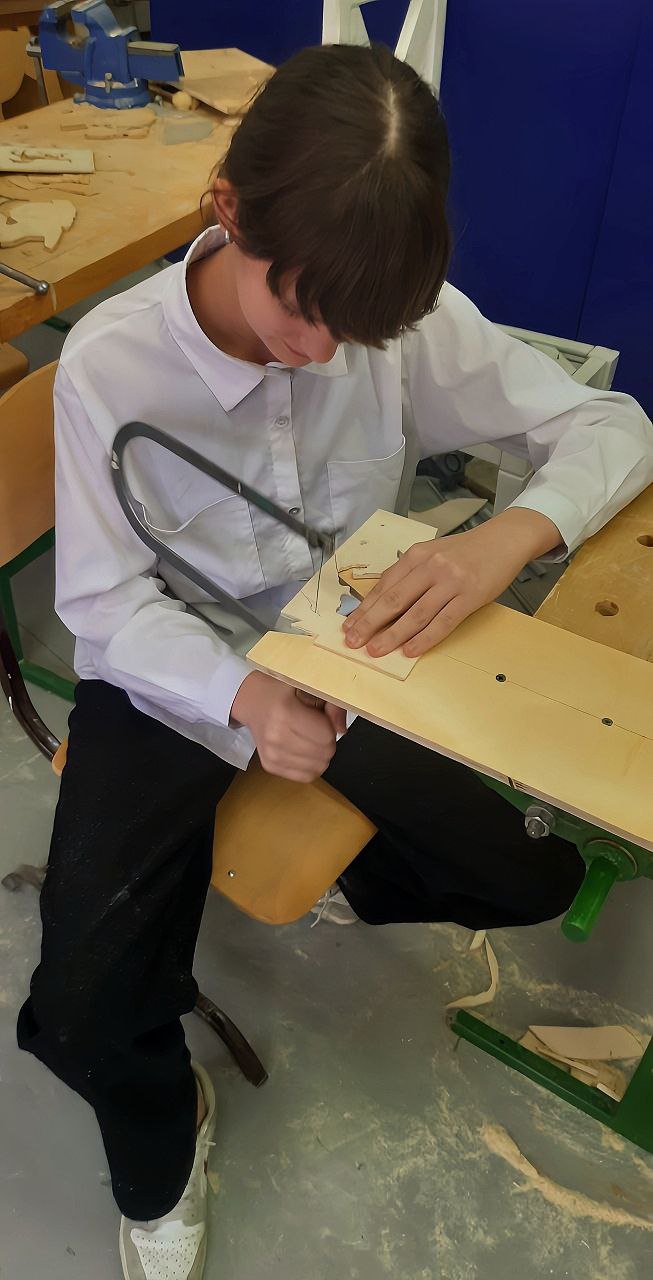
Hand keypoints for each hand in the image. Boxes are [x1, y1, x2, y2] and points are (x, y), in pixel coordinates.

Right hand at [230, 671, 345, 781]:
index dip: (330, 726)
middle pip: (324, 753)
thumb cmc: (282, 691)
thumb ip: (331, 703)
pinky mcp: (270, 766)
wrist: (252, 701)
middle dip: (328, 741)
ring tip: (309, 738)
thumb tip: (342, 730)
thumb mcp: (308, 686)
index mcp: (285, 712)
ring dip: (320, 754)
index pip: (326, 735)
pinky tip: (304, 750)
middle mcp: (275, 736)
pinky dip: (311, 765)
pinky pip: (307, 776)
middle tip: (315, 727)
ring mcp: (271, 754)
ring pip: (318, 768)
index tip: (321, 717)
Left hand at [343, 508, 560, 657]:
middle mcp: (430, 567)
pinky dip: (424, 638)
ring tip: (376, 650)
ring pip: (415, 614)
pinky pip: (442, 622)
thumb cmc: (466, 551)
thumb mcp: (433, 553)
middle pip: (394, 600)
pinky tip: (410, 650)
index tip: (349, 625)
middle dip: (370, 623)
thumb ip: (411, 573)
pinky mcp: (469, 596)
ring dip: (393, 635)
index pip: (384, 585)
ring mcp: (451, 582)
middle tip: (353, 641)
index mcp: (416, 555)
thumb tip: (384, 602)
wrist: (504, 540)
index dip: (365, 608)